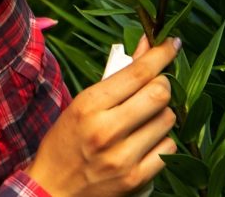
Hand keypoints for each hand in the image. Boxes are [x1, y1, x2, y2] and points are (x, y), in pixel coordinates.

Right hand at [26, 37, 180, 196]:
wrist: (52, 191)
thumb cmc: (65, 143)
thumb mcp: (82, 104)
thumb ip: (116, 77)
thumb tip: (147, 46)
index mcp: (88, 105)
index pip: (137, 73)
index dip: (161, 54)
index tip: (172, 43)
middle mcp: (106, 130)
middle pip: (159, 93)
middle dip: (163, 84)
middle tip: (157, 85)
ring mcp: (123, 158)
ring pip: (168, 120)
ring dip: (162, 114)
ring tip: (145, 118)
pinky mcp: (136, 180)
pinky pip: (169, 148)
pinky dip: (163, 141)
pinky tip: (147, 142)